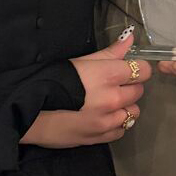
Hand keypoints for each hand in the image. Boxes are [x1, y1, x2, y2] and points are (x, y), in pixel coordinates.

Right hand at [21, 32, 150, 147]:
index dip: (137, 68)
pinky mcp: (102, 137)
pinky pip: (122, 130)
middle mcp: (113, 98)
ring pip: (134, 112)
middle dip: (129, 86)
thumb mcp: (81, 61)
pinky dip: (116, 123)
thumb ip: (110, 52)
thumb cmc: (54, 80)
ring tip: (108, 103)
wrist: (32, 112)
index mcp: (108, 74)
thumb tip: (130, 37)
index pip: (143, 70)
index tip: (128, 68)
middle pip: (139, 91)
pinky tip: (102, 118)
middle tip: (112, 84)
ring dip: (125, 106)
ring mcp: (109, 120)